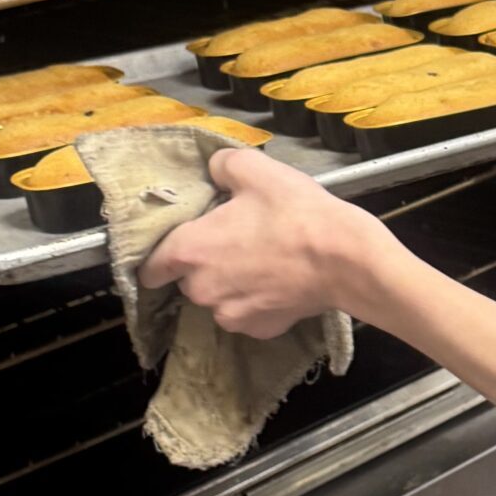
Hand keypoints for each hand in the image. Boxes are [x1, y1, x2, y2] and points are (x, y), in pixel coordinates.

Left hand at [139, 147, 400, 338]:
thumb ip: (222, 165)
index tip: (180, 243)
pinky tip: (278, 282)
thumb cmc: (295, 213)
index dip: (161, 254)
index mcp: (190, 251)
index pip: (151, 266)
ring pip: (218, 298)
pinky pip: (246, 313)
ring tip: (261, 261)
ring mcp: (229, 315)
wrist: (345, 259)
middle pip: (188, 280)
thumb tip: (214, 171)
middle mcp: (201, 290)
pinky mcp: (258, 330)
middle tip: (235, 240)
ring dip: (230, 284)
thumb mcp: (255, 168)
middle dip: (205, 264)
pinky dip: (256, 301)